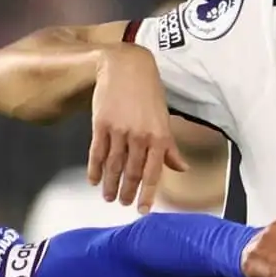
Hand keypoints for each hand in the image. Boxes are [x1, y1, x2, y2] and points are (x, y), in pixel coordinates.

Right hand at [88, 45, 187, 213]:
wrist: (126, 66)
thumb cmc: (149, 92)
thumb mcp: (164, 118)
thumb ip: (170, 147)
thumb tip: (182, 168)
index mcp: (159, 137)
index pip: (153, 173)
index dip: (147, 194)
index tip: (142, 210)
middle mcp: (139, 137)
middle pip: (131, 173)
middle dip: (127, 192)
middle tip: (123, 203)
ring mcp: (119, 131)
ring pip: (114, 166)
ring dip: (110, 184)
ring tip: (108, 197)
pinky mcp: (101, 124)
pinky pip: (97, 153)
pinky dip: (95, 169)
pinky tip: (93, 180)